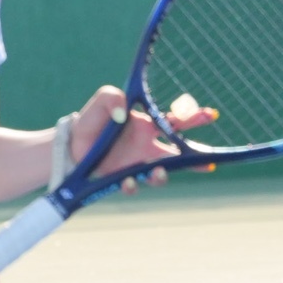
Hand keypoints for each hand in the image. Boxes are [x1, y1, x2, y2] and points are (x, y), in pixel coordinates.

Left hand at [70, 85, 216, 194]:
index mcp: (147, 126)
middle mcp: (146, 147)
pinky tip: (127, 181)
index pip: (175, 122)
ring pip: (159, 174)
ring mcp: (135, 164)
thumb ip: (112, 97)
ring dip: (163, 175)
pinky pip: (132, 185)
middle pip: (178, 154)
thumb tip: (124, 109)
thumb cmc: (91, 121)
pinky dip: (132, 185)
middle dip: (195, 158)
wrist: (70, 145)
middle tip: (208, 162)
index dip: (194, 118)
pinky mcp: (120, 178)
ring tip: (159, 172)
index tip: (211, 115)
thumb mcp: (102, 100)